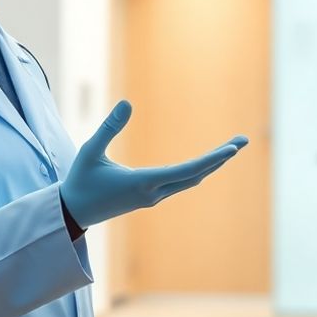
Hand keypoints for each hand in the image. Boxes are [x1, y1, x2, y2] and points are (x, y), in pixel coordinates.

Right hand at [59, 100, 247, 228]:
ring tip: (231, 147)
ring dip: (211, 164)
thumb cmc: (80, 181)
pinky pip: (181, 183)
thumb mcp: (90, 151)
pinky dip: (198, 170)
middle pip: (197, 175)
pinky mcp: (149, 197)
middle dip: (221, 158)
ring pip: (191, 180)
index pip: (187, 171)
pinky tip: (207, 162)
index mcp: (143, 183)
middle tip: (244, 140)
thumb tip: (126, 103)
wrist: (72, 214)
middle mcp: (153, 193)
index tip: (233, 148)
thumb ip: (108, 127)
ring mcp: (153, 197)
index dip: (212, 159)